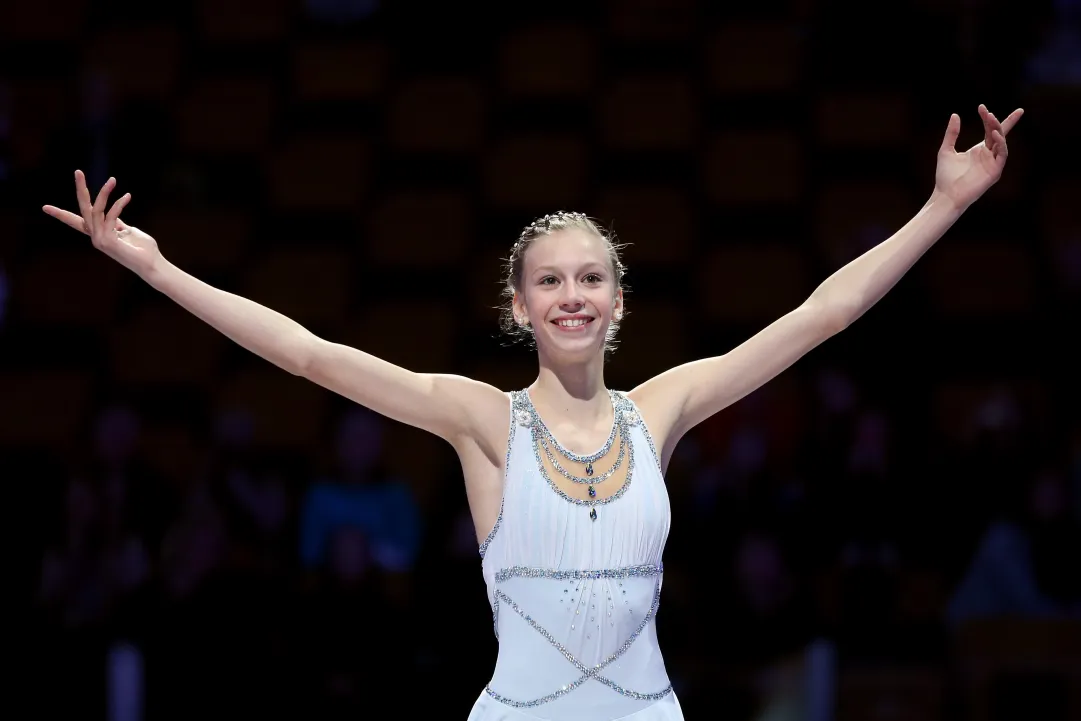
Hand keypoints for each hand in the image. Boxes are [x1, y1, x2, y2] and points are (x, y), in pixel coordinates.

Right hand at [42, 171, 161, 277]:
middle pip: (83, 210)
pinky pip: (110, 216)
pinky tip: (127, 196)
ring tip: (112, 180)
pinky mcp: (108, 241)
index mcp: (98, 234)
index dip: (61, 214)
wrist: (152, 265)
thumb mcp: (128, 231)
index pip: (76, 222)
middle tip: (78, 172)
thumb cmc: (144, 249)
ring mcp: (100, 240)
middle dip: (80, 190)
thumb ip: (118, 222)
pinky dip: (118, 204)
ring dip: (104, 193)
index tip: (45, 207)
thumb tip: (113, 212)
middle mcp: (96, 237)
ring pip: (96, 210)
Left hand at [934, 104, 1022, 208]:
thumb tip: (955, 115)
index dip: (990, 118)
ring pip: (1001, 142)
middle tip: (987, 112)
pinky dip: (1001, 144)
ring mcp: (993, 163)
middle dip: (995, 121)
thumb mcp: (946, 150)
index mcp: (979, 150)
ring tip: (990, 118)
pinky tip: (994, 134)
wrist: (946, 195)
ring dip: (998, 130)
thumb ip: (951, 134)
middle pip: (998, 133)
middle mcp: (989, 155)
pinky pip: (1002, 155)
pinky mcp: (996, 172)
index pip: (991, 130)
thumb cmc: (945, 176)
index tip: (982, 107)